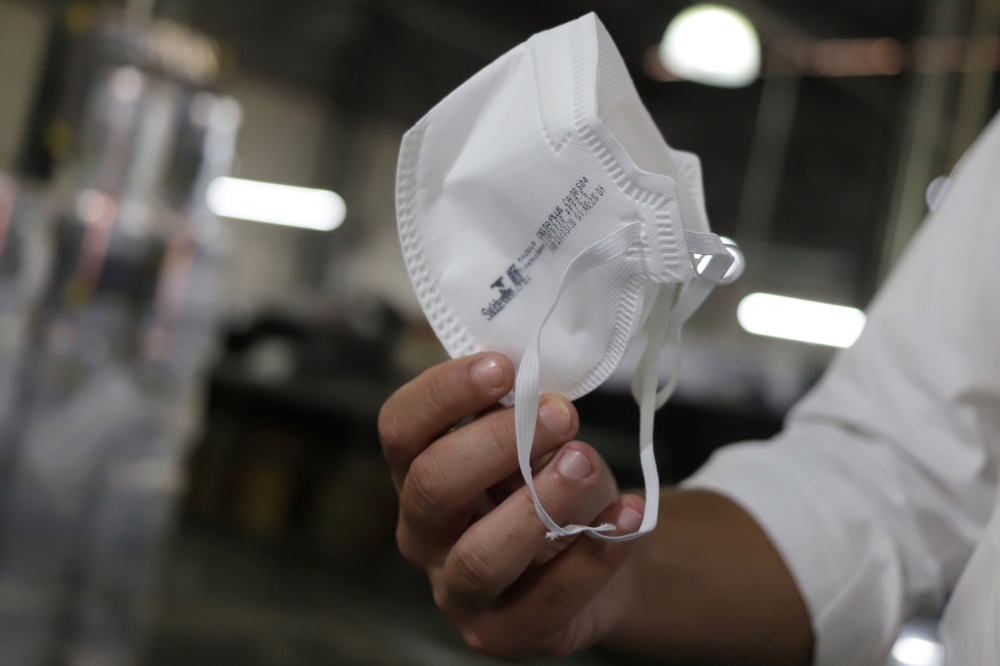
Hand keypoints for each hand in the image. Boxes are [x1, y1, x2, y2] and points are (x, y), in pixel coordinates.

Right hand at [379, 352, 644, 656]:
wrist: (600, 549)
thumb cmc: (554, 480)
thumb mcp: (535, 438)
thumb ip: (523, 415)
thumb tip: (532, 390)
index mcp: (418, 472)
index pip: (400, 428)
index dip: (442, 393)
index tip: (503, 366)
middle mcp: (423, 533)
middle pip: (433, 486)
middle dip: (499, 442)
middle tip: (561, 414)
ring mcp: (457, 591)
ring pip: (481, 556)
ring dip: (540, 504)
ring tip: (584, 464)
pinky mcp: (503, 633)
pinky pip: (547, 601)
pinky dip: (593, 557)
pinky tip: (626, 516)